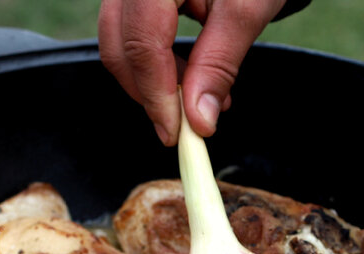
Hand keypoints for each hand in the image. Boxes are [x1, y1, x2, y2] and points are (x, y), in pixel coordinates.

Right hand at [99, 0, 287, 144]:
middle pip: (118, 45)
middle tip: (183, 124)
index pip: (142, 43)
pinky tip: (191, 74)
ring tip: (199, 96)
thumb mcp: (244, 12)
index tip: (174, 132)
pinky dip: (155, 61)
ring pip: (119, 42)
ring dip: (153, 80)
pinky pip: (130, 32)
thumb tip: (198, 119)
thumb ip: (218, 64)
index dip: (155, 95)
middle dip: (149, 92)